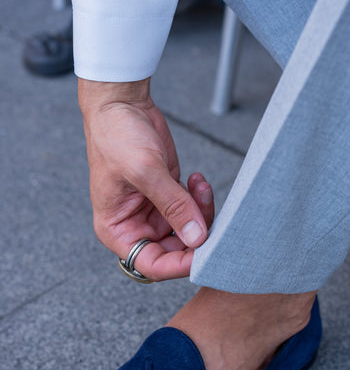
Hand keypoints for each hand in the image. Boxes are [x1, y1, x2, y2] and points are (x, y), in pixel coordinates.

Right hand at [79, 77, 214, 280]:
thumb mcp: (146, 171)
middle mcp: (135, 226)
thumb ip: (173, 206)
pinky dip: (201, 199)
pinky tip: (198, 180)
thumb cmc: (117, 135)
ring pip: (189, 231)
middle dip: (196, 235)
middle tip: (211, 216)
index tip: (204, 254)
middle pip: (175, 251)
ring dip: (202, 213)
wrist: (121, 104)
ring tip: (200, 187)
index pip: (151, 264)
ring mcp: (154, 212)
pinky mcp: (169, 196)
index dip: (179, 265)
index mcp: (116, 230)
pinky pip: (192, 211)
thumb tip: (197, 237)